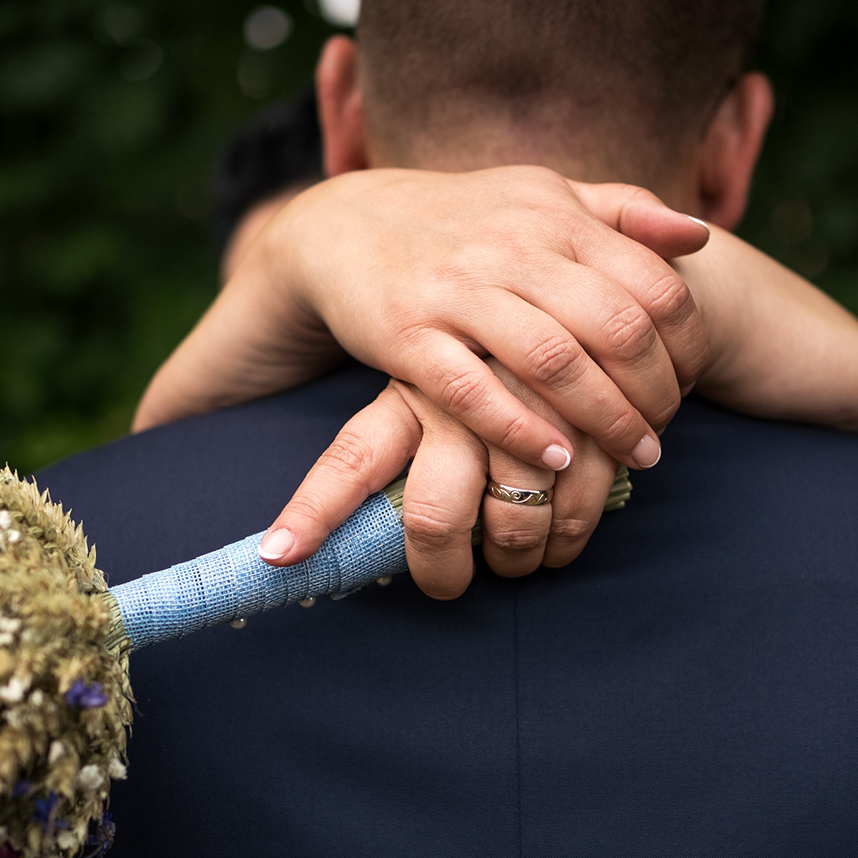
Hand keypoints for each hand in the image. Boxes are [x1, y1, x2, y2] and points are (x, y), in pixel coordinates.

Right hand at [137, 166, 711, 472]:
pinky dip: (521, 430)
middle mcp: (512, 249)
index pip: (653, 283)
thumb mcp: (543, 197)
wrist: (345, 224)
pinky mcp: (406, 335)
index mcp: (556, 218)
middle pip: (614, 326)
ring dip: (603, 420)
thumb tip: (700, 235)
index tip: (690, 385)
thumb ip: (623, 211)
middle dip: (654, 392)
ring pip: (553, 361)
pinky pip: (473, 391)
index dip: (686, 344)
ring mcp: (457, 292)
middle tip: (664, 435)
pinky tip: (556, 460)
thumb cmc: (464, 221)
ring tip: (632, 457)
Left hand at [256, 371, 619, 598]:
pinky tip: (562, 541)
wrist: (583, 272)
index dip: (314, 512)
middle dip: (439, 570)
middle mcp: (463, 402)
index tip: (279, 555)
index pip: (352, 460)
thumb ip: (374, 427)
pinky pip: (577, 507)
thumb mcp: (422, 365)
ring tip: (518, 561)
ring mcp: (529, 411)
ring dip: (516, 560)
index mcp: (409, 390)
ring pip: (511, 522)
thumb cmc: (486, 346)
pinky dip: (569, 540)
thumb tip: (266, 466)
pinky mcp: (590, 417)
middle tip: (448, 585)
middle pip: (433, 515)